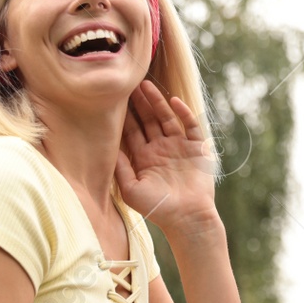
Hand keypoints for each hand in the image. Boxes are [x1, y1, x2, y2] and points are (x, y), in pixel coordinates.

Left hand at [116, 80, 219, 230]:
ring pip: (166, 118)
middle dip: (139, 103)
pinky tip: (174, 101)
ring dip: (157, 102)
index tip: (113, 99)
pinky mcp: (196, 148)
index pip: (132, 131)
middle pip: (148, 120)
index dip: (124, 116)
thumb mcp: (131, 189)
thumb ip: (120, 167)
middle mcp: (161, 149)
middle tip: (129, 84)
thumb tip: (107, 145)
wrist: (188, 218)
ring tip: (146, 85)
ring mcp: (179, 147)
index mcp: (144, 158)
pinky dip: (183, 113)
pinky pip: (190, 125)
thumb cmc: (158, 208)